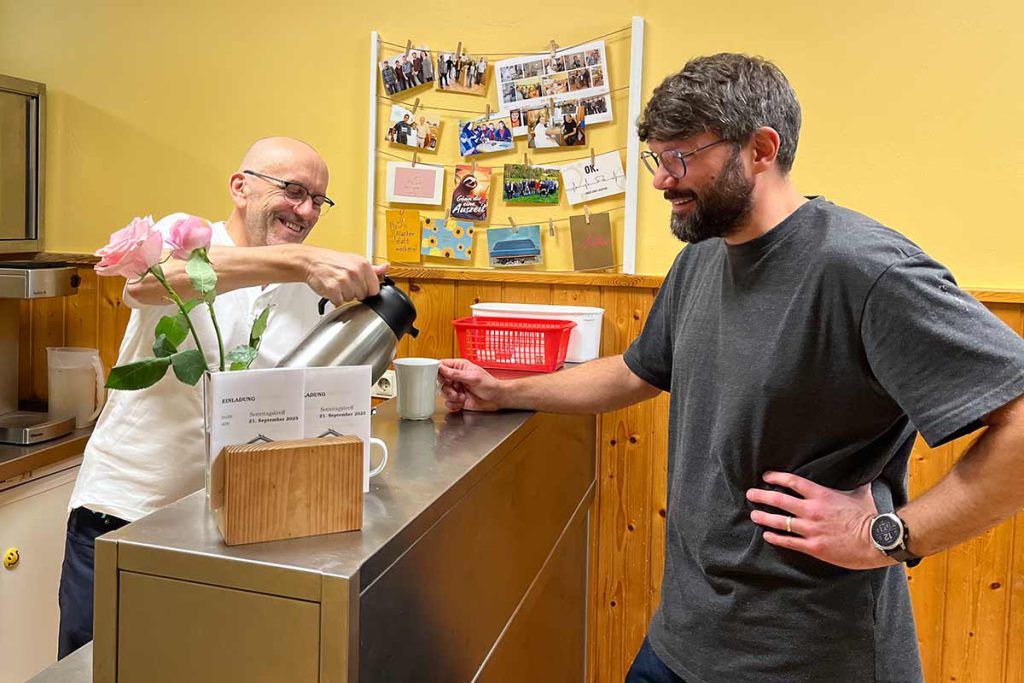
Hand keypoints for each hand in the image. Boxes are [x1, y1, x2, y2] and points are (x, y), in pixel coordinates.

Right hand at [302, 247, 388, 305]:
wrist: (312, 261)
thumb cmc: (333, 261)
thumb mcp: (355, 260)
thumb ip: (373, 268)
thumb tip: (386, 267)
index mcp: (363, 265)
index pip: (375, 289)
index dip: (367, 290)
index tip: (361, 287)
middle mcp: (355, 272)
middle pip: (363, 296)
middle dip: (355, 293)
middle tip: (346, 284)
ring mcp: (344, 281)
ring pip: (351, 300)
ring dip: (344, 296)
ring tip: (338, 285)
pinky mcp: (333, 290)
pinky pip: (339, 303)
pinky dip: (335, 300)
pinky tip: (332, 290)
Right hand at [437, 359, 501, 411]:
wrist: (497, 399)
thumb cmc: (490, 384)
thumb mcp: (473, 377)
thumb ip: (456, 374)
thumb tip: (441, 368)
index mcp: (460, 367)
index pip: (442, 365)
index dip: (438, 371)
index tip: (440, 377)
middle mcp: (456, 377)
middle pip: (440, 381)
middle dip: (446, 387)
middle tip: (455, 390)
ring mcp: (456, 388)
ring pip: (443, 393)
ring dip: (451, 397)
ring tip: (462, 397)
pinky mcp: (458, 399)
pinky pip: (448, 402)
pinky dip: (453, 404)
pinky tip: (461, 403)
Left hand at [745, 471, 894, 569]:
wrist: (878, 540)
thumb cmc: (870, 516)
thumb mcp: (861, 493)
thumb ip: (857, 482)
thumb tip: (866, 470)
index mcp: (821, 495)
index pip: (792, 482)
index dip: (776, 478)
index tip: (766, 477)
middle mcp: (812, 510)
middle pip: (779, 501)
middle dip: (762, 496)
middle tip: (751, 494)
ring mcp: (811, 529)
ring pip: (780, 522)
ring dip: (764, 518)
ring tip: (754, 515)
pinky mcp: (814, 546)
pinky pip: (789, 542)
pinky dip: (776, 538)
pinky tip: (767, 536)